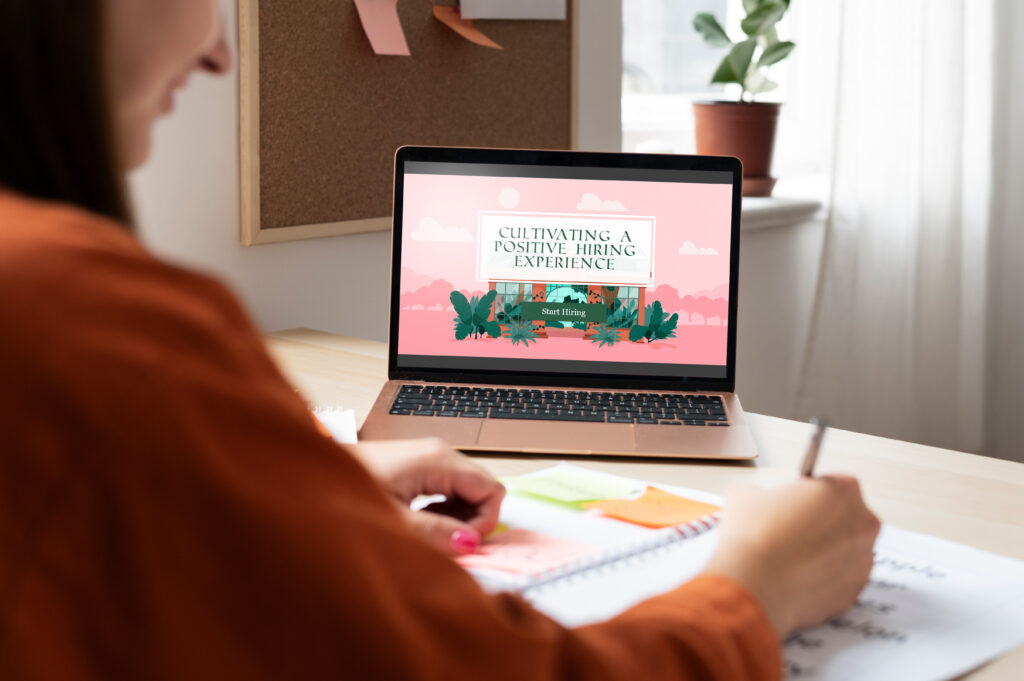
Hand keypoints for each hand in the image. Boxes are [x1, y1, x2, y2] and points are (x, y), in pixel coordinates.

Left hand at [345, 438, 504, 556]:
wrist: (310, 475)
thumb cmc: (346, 491)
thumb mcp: (394, 521)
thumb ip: (435, 533)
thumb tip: (470, 543)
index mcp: (437, 461)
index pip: (492, 490)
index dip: (485, 523)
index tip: (464, 545)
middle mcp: (438, 453)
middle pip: (481, 488)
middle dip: (472, 521)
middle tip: (447, 543)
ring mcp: (427, 457)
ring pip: (465, 490)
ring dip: (456, 518)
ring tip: (430, 534)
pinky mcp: (417, 465)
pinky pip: (447, 489)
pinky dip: (443, 510)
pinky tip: (420, 523)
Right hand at [702, 476, 879, 637]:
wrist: (754, 586)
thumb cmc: (754, 538)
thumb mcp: (745, 494)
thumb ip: (763, 492)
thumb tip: (760, 501)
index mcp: (843, 490)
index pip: (833, 483)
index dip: (809, 494)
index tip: (795, 504)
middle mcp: (864, 523)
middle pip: (846, 516)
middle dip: (822, 522)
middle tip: (791, 530)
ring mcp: (863, 560)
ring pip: (845, 549)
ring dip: (824, 550)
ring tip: (790, 557)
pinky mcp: (856, 591)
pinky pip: (841, 578)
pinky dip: (823, 577)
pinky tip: (796, 577)